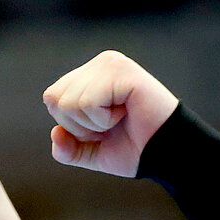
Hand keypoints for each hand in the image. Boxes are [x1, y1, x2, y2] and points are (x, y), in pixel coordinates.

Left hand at [43, 50, 178, 177]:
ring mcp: (110, 63)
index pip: (52, 98)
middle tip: (112, 125)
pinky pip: (88, 103)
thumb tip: (55, 133)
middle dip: (80, 126)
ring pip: (69, 102)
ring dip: (95, 124)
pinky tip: (126, 112)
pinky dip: (104, 119)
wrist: (167, 155)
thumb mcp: (93, 154)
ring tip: (120, 118)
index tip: (103, 129)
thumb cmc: (136, 149)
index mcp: (90, 76)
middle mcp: (99, 64)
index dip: (73, 126)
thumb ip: (68, 149)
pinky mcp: (121, 71)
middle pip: (55, 99)